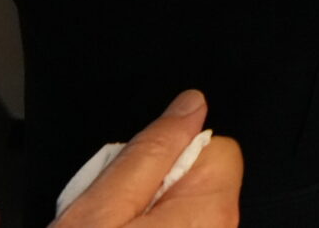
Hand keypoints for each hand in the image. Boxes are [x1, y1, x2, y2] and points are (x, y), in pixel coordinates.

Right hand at [55, 90, 241, 226]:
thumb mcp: (100, 209)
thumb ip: (150, 150)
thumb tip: (192, 103)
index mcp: (211, 210)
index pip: (218, 146)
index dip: (173, 154)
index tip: (138, 179)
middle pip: (201, 178)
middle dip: (162, 185)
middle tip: (117, 215)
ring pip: (186, 207)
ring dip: (153, 213)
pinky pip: (180, 226)